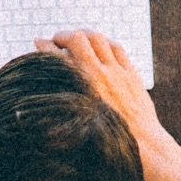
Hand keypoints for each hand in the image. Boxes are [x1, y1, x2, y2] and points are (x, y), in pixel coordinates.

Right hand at [36, 30, 175, 157]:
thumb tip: (41, 112)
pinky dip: (106, 42)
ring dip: (85, 35)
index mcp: (80, 88)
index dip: (43, 46)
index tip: (38, 42)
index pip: (55, 57)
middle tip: (58, 39)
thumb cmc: (108, 143)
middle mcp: (97, 75)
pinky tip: (102, 45)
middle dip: (64, 35)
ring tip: (78, 38)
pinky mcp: (131, 75)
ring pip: (98, 39)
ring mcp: (116, 72)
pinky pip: (118, 48)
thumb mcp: (75, 130)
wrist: (142, 145)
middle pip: (77, 39)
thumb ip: (59, 114)